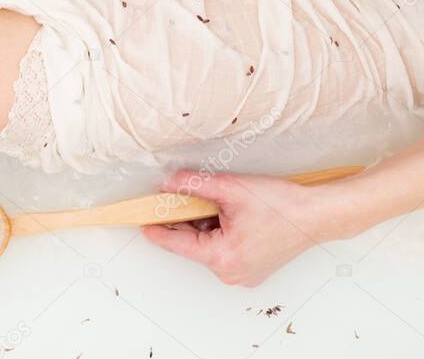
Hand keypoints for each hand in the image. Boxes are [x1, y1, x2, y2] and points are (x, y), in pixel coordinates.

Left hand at [141, 170, 332, 286]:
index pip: (178, 244)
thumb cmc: (281, 205)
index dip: (158, 231)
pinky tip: (230, 214)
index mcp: (222, 257)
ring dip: (206, 224)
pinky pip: (223, 249)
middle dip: (188, 219)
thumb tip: (167, 183)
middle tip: (186, 196)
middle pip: (193, 243)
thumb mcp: (230, 188)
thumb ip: (194, 185)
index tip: (141, 223)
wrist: (317, 215)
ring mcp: (242, 274)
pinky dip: (219, 231)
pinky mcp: (251, 269)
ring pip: (208, 245)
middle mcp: (230, 273)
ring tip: (222, 203)